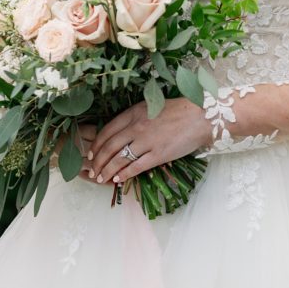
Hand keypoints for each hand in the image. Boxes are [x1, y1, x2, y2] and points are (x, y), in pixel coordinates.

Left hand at [85, 98, 208, 185]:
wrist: (198, 117)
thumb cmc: (174, 111)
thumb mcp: (148, 107)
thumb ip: (132, 119)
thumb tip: (116, 133)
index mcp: (132, 113)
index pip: (106, 131)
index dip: (95, 146)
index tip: (90, 155)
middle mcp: (136, 127)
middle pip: (109, 147)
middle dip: (97, 161)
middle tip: (91, 170)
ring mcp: (147, 142)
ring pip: (119, 159)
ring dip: (107, 171)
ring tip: (100, 178)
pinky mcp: (158, 155)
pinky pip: (136, 167)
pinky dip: (124, 174)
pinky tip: (117, 179)